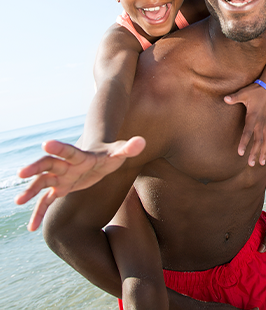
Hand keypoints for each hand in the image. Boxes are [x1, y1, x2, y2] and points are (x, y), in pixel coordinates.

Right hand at [14, 137, 145, 230]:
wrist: (99, 159)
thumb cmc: (110, 155)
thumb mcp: (120, 152)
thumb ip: (129, 148)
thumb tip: (142, 141)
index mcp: (79, 156)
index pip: (68, 150)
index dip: (59, 147)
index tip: (46, 143)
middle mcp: (66, 165)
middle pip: (48, 164)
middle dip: (35, 168)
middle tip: (21, 173)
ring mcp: (61, 177)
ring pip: (42, 183)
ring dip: (31, 191)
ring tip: (19, 201)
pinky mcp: (60, 189)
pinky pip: (46, 202)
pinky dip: (39, 213)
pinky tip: (32, 228)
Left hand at [224, 82, 265, 165]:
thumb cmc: (256, 90)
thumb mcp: (244, 93)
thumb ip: (234, 98)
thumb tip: (225, 99)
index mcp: (253, 117)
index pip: (247, 133)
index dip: (244, 143)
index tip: (240, 153)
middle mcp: (261, 122)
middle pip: (258, 141)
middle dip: (254, 153)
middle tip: (251, 164)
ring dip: (263, 152)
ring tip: (261, 162)